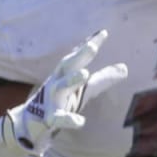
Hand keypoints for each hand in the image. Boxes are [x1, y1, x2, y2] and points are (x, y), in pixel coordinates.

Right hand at [0, 30, 127, 156]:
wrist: (31, 123)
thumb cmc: (61, 99)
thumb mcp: (84, 89)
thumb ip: (103, 78)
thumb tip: (125, 68)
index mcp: (65, 74)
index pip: (79, 57)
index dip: (90, 45)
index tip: (104, 33)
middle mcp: (57, 82)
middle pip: (67, 66)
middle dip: (79, 56)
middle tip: (93, 47)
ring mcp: (52, 99)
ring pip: (61, 87)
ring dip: (72, 79)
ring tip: (85, 73)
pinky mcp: (50, 117)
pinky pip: (59, 118)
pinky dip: (69, 119)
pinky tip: (80, 122)